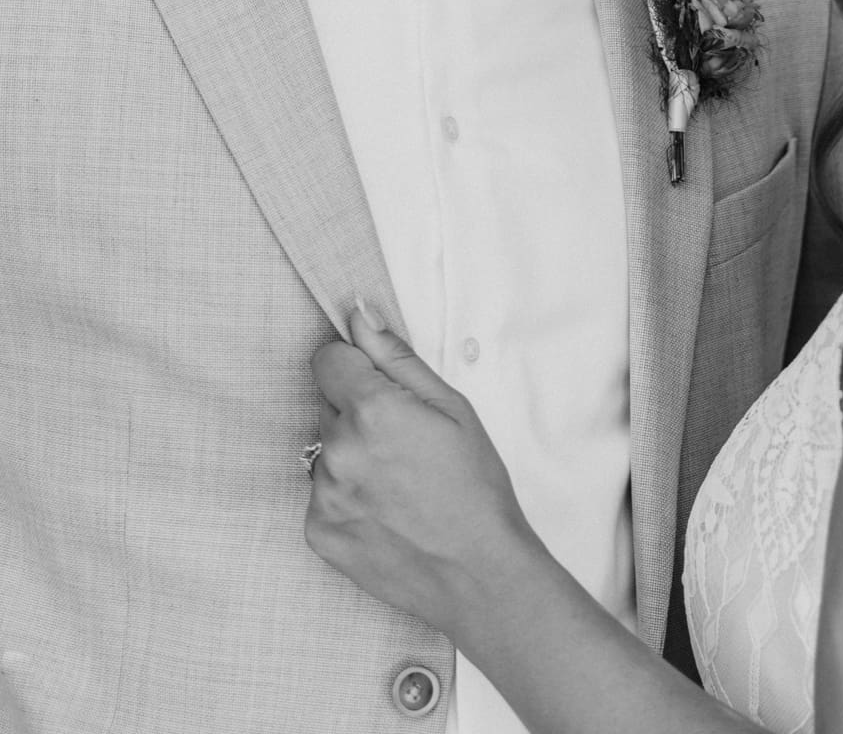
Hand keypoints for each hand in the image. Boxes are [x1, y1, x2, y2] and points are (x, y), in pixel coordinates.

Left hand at [306, 305, 531, 640]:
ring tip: (398, 483)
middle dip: (357, 413)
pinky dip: (346, 497)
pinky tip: (385, 512)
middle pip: (328, 406)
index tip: (379, 386)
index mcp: (370, 410)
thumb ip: (396, 358)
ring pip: (325, 452)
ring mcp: (323, 496)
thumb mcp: (452, 408)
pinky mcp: (318, 533)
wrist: (478, 573)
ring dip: (351, 456)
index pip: (327, 359)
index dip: (354, 366)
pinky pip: (322, 495)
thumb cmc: (475, 485)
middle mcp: (337, 450)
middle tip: (403, 443)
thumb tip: (358, 316)